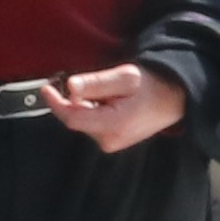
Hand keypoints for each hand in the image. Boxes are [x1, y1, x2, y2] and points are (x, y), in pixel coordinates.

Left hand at [40, 65, 190, 152]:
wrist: (172, 98)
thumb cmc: (151, 85)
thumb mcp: (124, 77)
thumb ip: (96, 83)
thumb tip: (70, 86)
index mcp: (113, 125)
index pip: (72, 118)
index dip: (56, 103)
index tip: (46, 88)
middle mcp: (109, 140)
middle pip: (76, 118)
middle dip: (73, 99)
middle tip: (89, 81)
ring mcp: (111, 143)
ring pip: (83, 120)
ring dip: (84, 103)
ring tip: (108, 90)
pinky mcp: (112, 141)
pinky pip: (92, 123)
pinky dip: (92, 109)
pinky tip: (108, 100)